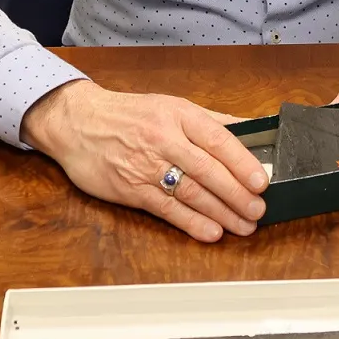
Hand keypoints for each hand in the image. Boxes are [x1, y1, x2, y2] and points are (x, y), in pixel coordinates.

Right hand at [22, 80, 268, 241]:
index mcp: (178, 115)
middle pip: (207, 170)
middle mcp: (163, 139)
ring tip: (243, 225)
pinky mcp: (131, 189)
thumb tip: (252, 129)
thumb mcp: (171, 106)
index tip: (261, 181)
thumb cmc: (129, 115)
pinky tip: (211, 232)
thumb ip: (212, 121)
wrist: (77, 122)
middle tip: (258, 210)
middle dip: (236, 194)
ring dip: (221, 212)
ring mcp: (146, 166)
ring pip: (190, 192)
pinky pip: (166, 209)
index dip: (242, 162)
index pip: (218, 140)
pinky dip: (191, 222)